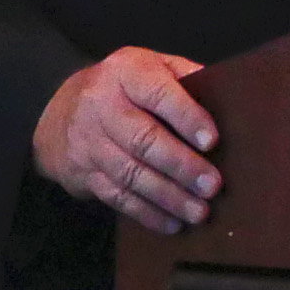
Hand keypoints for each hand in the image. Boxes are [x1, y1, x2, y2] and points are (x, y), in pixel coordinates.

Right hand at [33, 48, 219, 232]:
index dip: (186, 117)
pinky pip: (117, 197)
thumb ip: (183, 77)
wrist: (62, 112)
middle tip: (212, 185)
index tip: (212, 140)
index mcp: (126, 72)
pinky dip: (147, 213)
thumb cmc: (123, 89)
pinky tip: (173, 223)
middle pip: (143, 139)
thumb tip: (227, 93)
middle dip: (181, 165)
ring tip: (199, 211)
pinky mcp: (84, 173)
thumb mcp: (149, 66)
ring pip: (131, 173)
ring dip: (168, 196)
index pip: (158, 93)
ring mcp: (89, 141)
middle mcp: (102, 105)